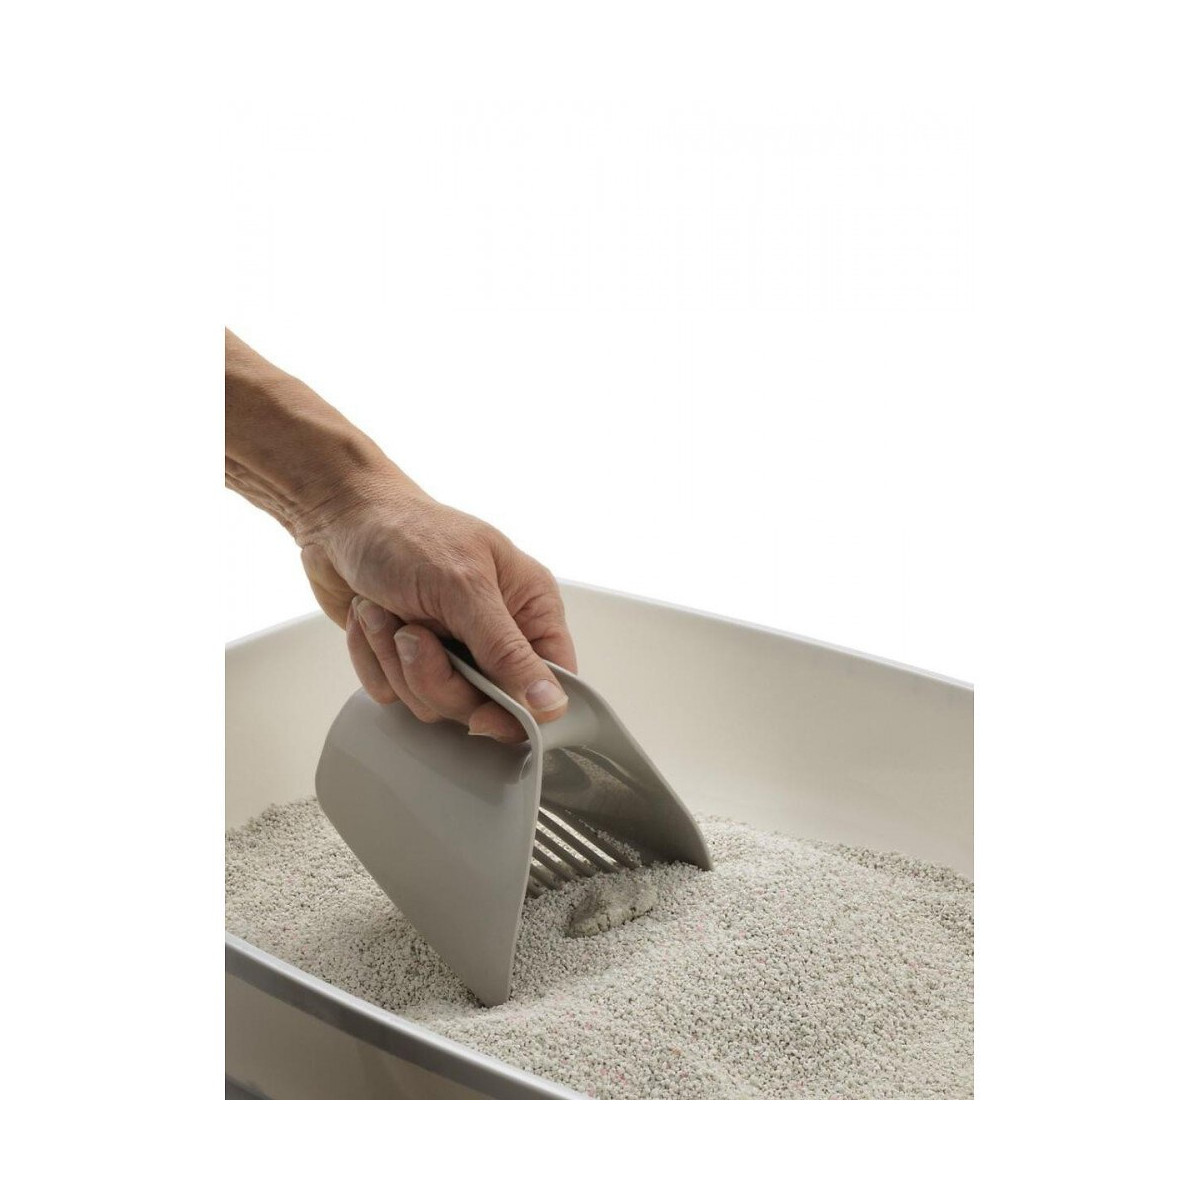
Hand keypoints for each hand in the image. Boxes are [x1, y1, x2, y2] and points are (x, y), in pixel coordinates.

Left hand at [298, 473, 576, 742]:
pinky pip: (395, 696)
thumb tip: (552, 703)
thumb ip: (507, 651)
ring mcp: (452, 650)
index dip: (520, 709)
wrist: (339, 517)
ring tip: (388, 614)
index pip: (552, 683)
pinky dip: (372, 660)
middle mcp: (496, 632)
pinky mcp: (408, 660)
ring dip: (396, 661)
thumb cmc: (405, 531)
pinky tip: (371, 619)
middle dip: (436, 676)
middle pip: (486, 705)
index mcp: (529, 607)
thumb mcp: (463, 587)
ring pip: (436, 704)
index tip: (481, 712)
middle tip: (414, 636)